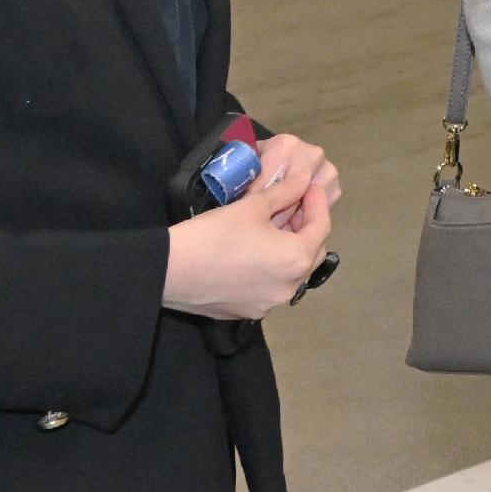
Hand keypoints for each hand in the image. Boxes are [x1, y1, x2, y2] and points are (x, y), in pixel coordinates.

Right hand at [163, 133, 337, 320]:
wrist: (168, 271)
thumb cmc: (214, 235)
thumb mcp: (252, 207)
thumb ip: (285, 192)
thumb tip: (305, 179)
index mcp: (296, 260)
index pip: (322, 227)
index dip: (318, 203)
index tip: (310, 187)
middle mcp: (290, 288)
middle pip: (312, 254)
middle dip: (307, 228)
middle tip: (294, 206)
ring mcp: (269, 304)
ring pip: (292, 273)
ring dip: (290, 250)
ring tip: (274, 228)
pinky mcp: (248, 313)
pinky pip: (270, 288)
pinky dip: (271, 270)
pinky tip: (254, 254)